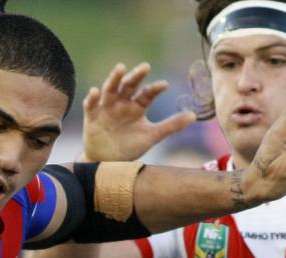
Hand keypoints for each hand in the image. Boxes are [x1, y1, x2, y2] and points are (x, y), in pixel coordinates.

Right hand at [81, 63, 195, 161]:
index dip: (155, 89)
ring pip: (110, 89)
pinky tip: (95, 92)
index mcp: (137, 106)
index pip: (147, 94)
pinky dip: (92, 98)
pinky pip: (91, 105)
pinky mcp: (92, 116)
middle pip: (129, 85)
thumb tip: (194, 115)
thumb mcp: (151, 136)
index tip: (164, 86)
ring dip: (114, 79)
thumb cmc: (129, 147)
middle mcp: (122, 103)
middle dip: (136, 76)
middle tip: (145, 67)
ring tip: (120, 68)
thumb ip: (171, 125)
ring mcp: (106, 108)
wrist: (107, 162)